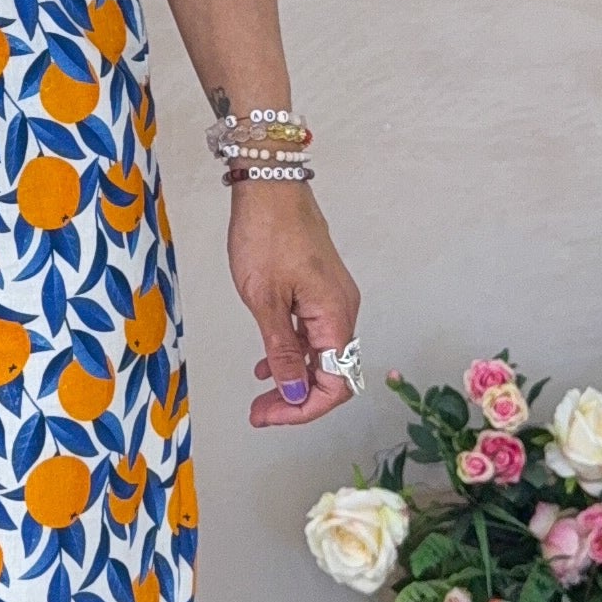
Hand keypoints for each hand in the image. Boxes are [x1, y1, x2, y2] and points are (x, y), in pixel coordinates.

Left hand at [227, 182, 360, 430]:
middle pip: (332, 373)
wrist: (269, 185)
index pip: (335, 383)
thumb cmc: (265, 234)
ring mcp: (332, 298)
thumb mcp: (265, 300)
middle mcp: (342, 310)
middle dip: (297, 399)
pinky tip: (268, 363)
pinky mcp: (319, 288)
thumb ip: (282, 350)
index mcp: (334, 316)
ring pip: (322, 355)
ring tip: (261, 396)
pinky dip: (294, 353)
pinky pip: (313, 333)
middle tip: (259, 413)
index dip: (303, 409)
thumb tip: (294, 393)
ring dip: (294, 378)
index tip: (268, 416)